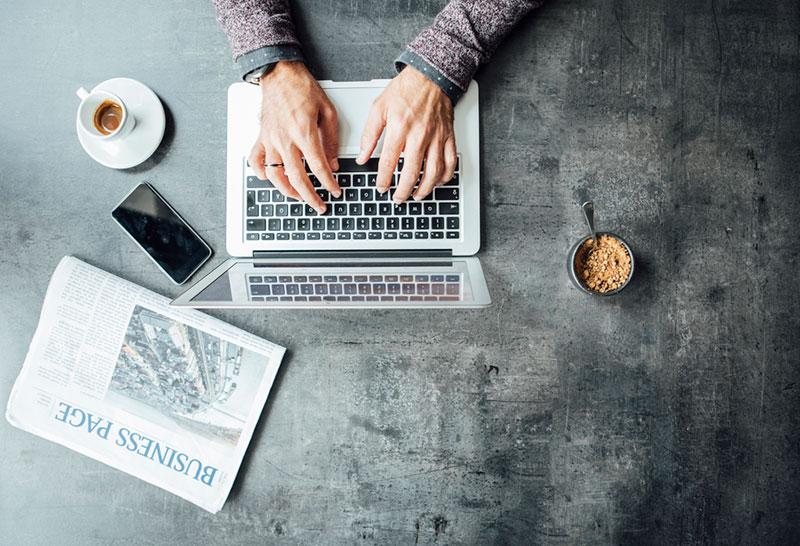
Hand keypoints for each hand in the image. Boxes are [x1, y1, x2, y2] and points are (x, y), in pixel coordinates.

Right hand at [249, 61, 340, 213]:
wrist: (279, 73)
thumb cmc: (302, 88)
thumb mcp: (327, 111)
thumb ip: (330, 140)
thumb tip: (334, 162)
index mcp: (303, 132)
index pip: (318, 167)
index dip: (328, 183)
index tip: (335, 190)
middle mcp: (285, 139)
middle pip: (296, 177)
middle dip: (309, 196)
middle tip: (319, 205)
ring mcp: (270, 140)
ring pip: (275, 175)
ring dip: (288, 190)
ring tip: (299, 196)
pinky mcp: (261, 137)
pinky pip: (256, 160)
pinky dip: (262, 173)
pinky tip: (270, 178)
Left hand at [357, 66, 455, 203]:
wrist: (430, 76)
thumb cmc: (405, 90)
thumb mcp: (379, 108)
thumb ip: (369, 134)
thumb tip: (362, 156)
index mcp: (400, 128)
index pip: (389, 162)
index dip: (384, 179)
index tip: (381, 187)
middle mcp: (420, 135)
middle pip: (412, 172)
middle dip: (403, 190)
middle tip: (397, 198)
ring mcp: (436, 137)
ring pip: (433, 172)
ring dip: (424, 188)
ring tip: (416, 196)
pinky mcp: (448, 137)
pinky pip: (450, 162)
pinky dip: (445, 177)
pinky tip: (437, 183)